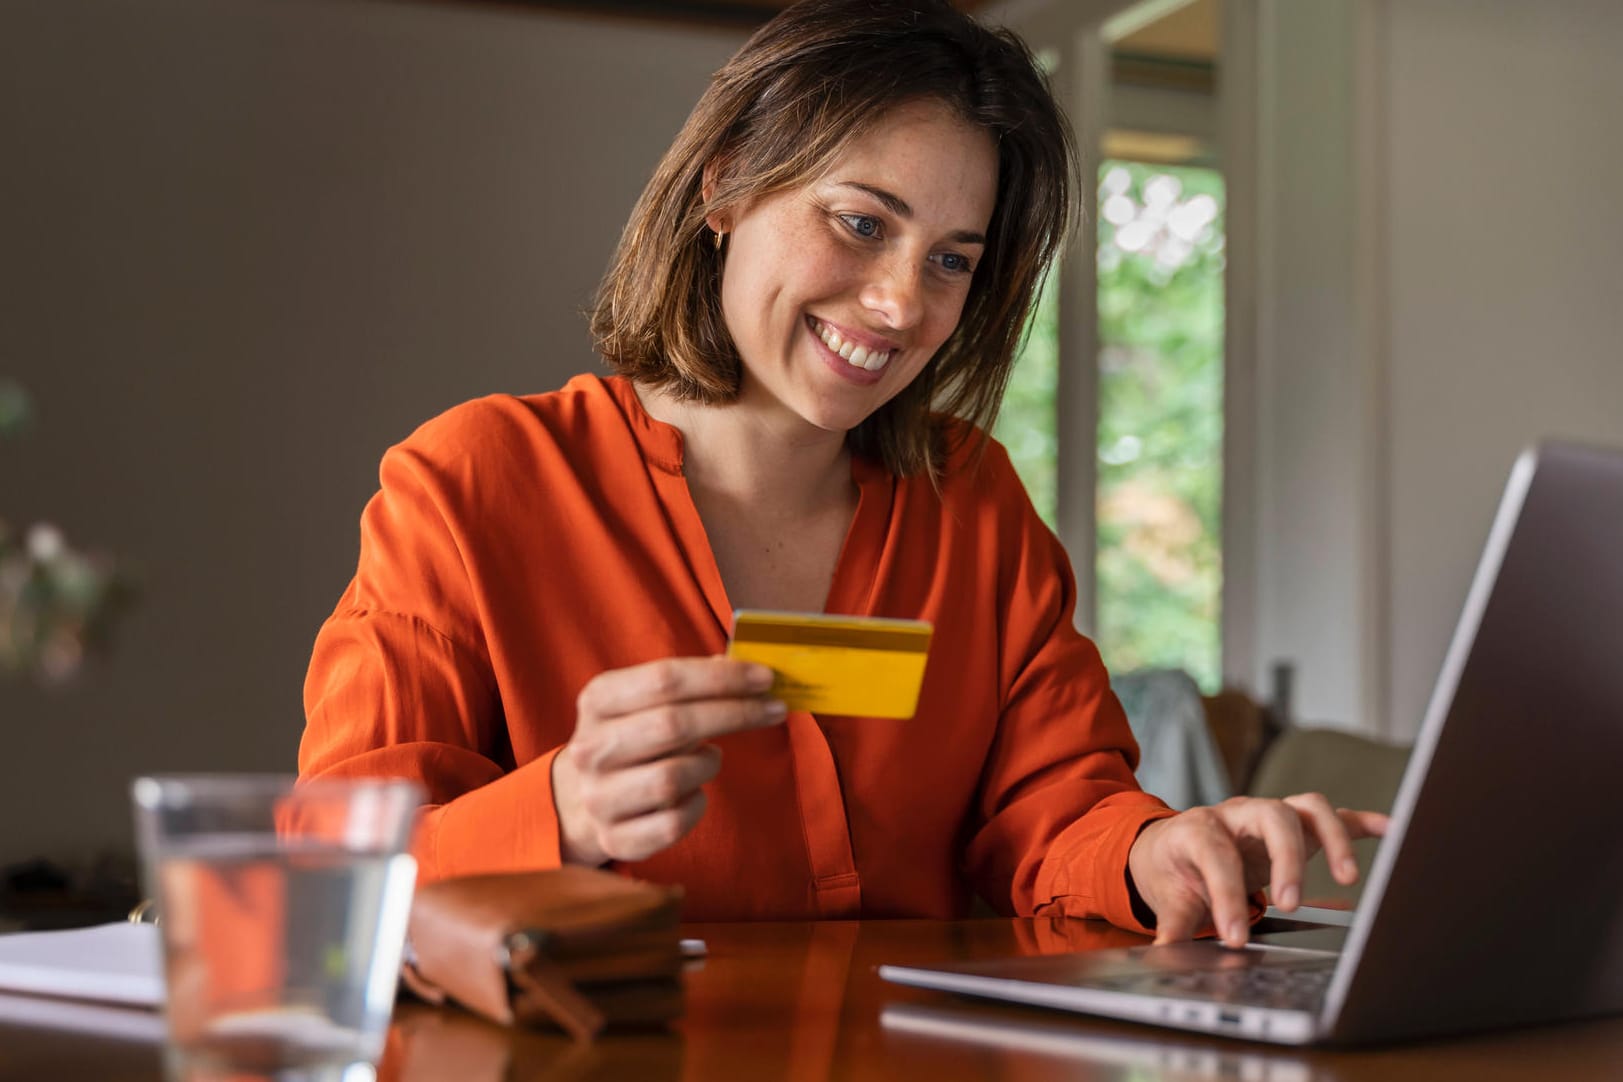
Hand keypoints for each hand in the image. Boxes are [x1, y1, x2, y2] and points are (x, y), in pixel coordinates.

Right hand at [552, 657, 786, 865]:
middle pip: (673, 725)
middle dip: (734, 714)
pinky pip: (673, 823)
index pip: (665, 680)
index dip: (721, 677)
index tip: (765, 677)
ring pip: (673, 778)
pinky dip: (697, 806)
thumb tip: (745, 667)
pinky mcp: (615, 838)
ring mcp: (598, 797)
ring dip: (707, 765)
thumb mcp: (644, 701)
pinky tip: (694, 794)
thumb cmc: (632, 739)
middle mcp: (590, 749)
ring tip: (710, 758)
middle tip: (773, 709)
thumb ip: (691, 683)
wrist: (583, 799)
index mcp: (597, 701)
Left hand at [1125, 794, 1389, 947]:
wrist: (1172, 846)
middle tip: (1288, 903)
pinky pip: (1335, 816)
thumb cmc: (1174, 868)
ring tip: (1348, 878)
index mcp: (1199, 830)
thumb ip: (1173, 924)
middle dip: (1285, 859)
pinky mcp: (1296, 827)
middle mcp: (1237, 814)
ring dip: (1332, 837)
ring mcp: (1270, 817)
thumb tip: (1165, 953)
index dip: (1227, 895)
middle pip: (1271, 815)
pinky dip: (1363, 822)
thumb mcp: (1167, 896)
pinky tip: (1390, 831)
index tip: (1236, 936)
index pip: (1217, 855)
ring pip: (1308, 807)